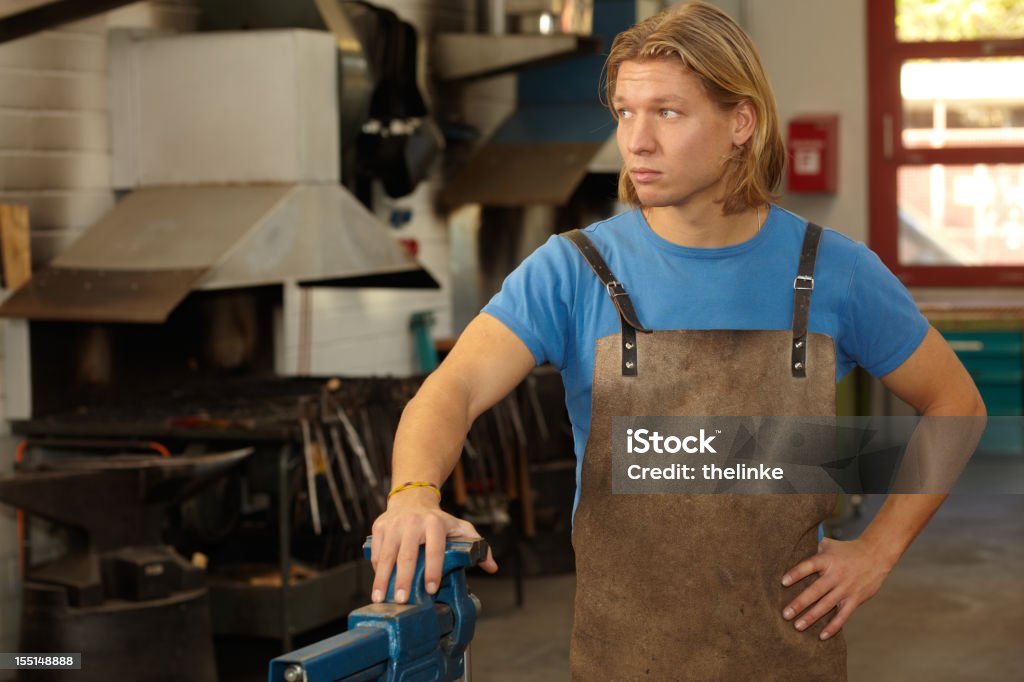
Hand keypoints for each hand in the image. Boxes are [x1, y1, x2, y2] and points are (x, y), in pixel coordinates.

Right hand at [369, 487, 497, 603]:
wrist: (412, 498)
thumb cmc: (438, 519)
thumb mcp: (460, 527)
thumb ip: (477, 545)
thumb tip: (492, 566)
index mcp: (435, 523)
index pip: (435, 549)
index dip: (433, 569)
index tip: (431, 588)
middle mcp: (413, 522)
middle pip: (407, 555)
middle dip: (404, 579)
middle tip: (402, 600)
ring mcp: (394, 525)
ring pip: (386, 555)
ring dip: (383, 579)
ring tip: (380, 598)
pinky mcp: (379, 528)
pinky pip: (376, 552)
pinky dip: (376, 570)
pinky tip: (378, 585)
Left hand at [780, 537, 895, 639]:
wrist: (876, 555)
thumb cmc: (846, 550)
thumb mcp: (829, 545)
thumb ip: (812, 550)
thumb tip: (791, 552)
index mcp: (827, 559)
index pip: (809, 566)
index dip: (797, 573)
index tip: (783, 582)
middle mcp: (836, 574)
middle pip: (816, 590)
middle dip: (800, 603)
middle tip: (786, 614)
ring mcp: (847, 588)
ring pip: (827, 605)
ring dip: (812, 616)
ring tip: (798, 626)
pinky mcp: (856, 599)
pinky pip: (844, 615)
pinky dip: (833, 626)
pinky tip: (822, 636)